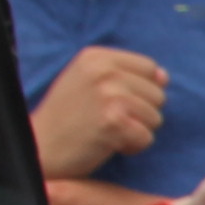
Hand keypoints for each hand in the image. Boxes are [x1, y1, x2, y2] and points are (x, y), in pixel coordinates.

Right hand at [35, 47, 167, 176]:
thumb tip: (165, 77)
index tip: (114, 103)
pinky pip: (147, 138)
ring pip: (156, 117)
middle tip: (107, 122)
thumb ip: (126, 75)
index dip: (141, 91)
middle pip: (157, 93)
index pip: (150, 68)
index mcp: (97, 56)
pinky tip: (108, 145)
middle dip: (140, 114)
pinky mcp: (113, 121)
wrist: (39, 148)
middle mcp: (104, 70)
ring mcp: (109, 94)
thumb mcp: (89, 83)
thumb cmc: (66, 118)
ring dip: (136, 131)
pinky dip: (132, 147)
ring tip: (106, 132)